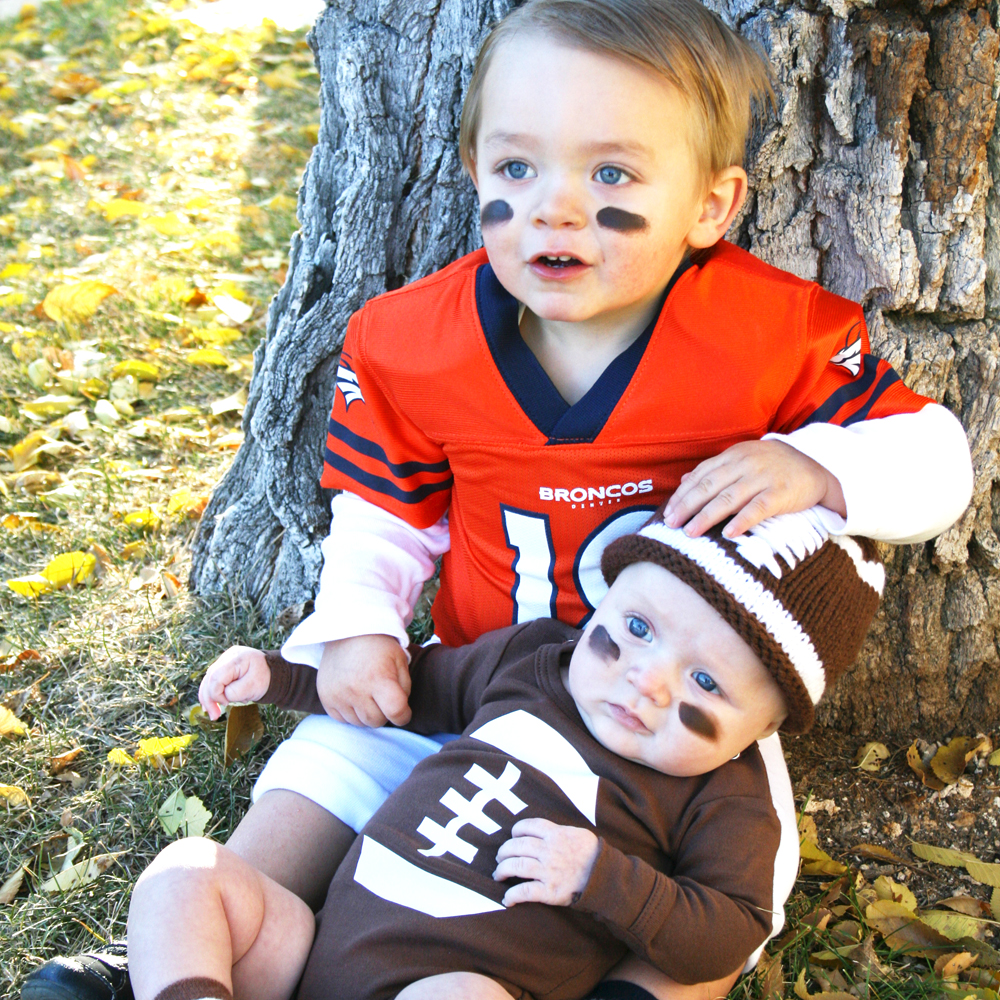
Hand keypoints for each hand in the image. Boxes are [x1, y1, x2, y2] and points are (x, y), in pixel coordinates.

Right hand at [198, 646, 270, 719]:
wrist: (274, 673)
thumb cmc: (265, 679)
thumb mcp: (253, 687)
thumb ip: (235, 692)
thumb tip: (222, 697)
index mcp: (236, 658)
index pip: (216, 677)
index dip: (216, 694)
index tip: (226, 704)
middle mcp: (228, 656)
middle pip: (209, 678)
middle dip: (209, 698)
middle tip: (215, 716)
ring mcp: (225, 660)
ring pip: (208, 680)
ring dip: (209, 697)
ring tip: (214, 713)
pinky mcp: (225, 667)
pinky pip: (214, 680)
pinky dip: (213, 693)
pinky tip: (213, 704)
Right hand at [316, 633, 411, 727]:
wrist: (347, 631)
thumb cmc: (379, 646)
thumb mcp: (400, 660)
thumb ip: (404, 689)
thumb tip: (399, 712)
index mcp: (378, 678)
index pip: (396, 712)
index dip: (404, 715)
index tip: (403, 711)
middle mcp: (356, 689)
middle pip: (376, 721)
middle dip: (384, 714)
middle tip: (383, 698)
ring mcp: (338, 694)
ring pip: (359, 723)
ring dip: (367, 714)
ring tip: (368, 694)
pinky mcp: (325, 697)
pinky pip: (342, 719)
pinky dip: (351, 713)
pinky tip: (354, 696)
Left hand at [493, 818, 598, 906]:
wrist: (606, 878)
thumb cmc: (593, 855)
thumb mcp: (577, 833)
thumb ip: (559, 831)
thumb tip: (541, 831)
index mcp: (555, 834)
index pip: (527, 826)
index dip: (516, 831)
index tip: (513, 836)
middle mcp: (549, 850)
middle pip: (516, 846)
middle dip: (504, 851)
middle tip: (500, 857)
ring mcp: (548, 871)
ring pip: (516, 866)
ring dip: (502, 870)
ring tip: (498, 874)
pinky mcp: (549, 892)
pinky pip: (524, 892)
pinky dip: (511, 896)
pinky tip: (507, 899)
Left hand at [662, 440, 845, 538]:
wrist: (816, 465)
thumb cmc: (773, 466)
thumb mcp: (742, 459)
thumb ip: (715, 469)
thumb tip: (684, 479)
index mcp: (733, 456)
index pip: (700, 476)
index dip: (682, 495)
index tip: (667, 512)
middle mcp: (745, 464)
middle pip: (709, 486)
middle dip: (687, 506)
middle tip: (671, 524)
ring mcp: (762, 478)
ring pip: (728, 498)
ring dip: (707, 516)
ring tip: (690, 532)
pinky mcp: (780, 494)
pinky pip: (758, 508)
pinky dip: (742, 521)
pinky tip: (729, 534)